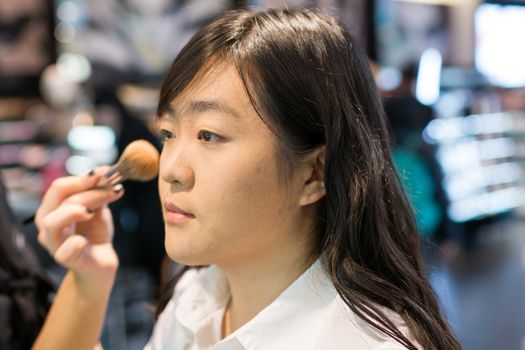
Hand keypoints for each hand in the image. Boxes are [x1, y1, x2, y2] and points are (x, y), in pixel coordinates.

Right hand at [35, 168, 124, 290]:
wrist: (101, 264)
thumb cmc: (95, 234)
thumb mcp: (99, 209)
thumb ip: (98, 192)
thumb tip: (104, 172)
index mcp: (53, 208)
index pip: (60, 187)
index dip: (83, 178)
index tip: (107, 172)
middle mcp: (48, 224)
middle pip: (58, 197)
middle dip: (86, 190)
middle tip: (111, 188)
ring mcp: (54, 243)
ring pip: (53, 222)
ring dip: (75, 210)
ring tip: (91, 212)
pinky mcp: (66, 260)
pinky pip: (64, 251)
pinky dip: (75, 243)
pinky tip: (85, 241)